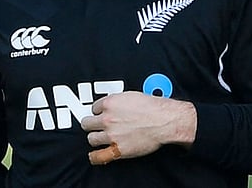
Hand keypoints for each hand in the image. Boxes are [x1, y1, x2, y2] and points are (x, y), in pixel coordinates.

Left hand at [80, 91, 195, 164]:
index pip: (93, 108)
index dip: (98, 112)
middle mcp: (108, 119)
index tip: (101, 114)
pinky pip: (99, 156)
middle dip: (92, 124)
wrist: (164, 121)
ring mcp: (111, 135)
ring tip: (100, 138)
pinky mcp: (118, 148)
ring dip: (95, 138)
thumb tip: (114, 104)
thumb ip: (117, 101)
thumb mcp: (130, 96)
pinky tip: (95, 155)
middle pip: (87, 123)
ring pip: (91, 139)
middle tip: (96, 126)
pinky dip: (95, 156)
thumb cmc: (153, 108)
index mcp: (109, 103)